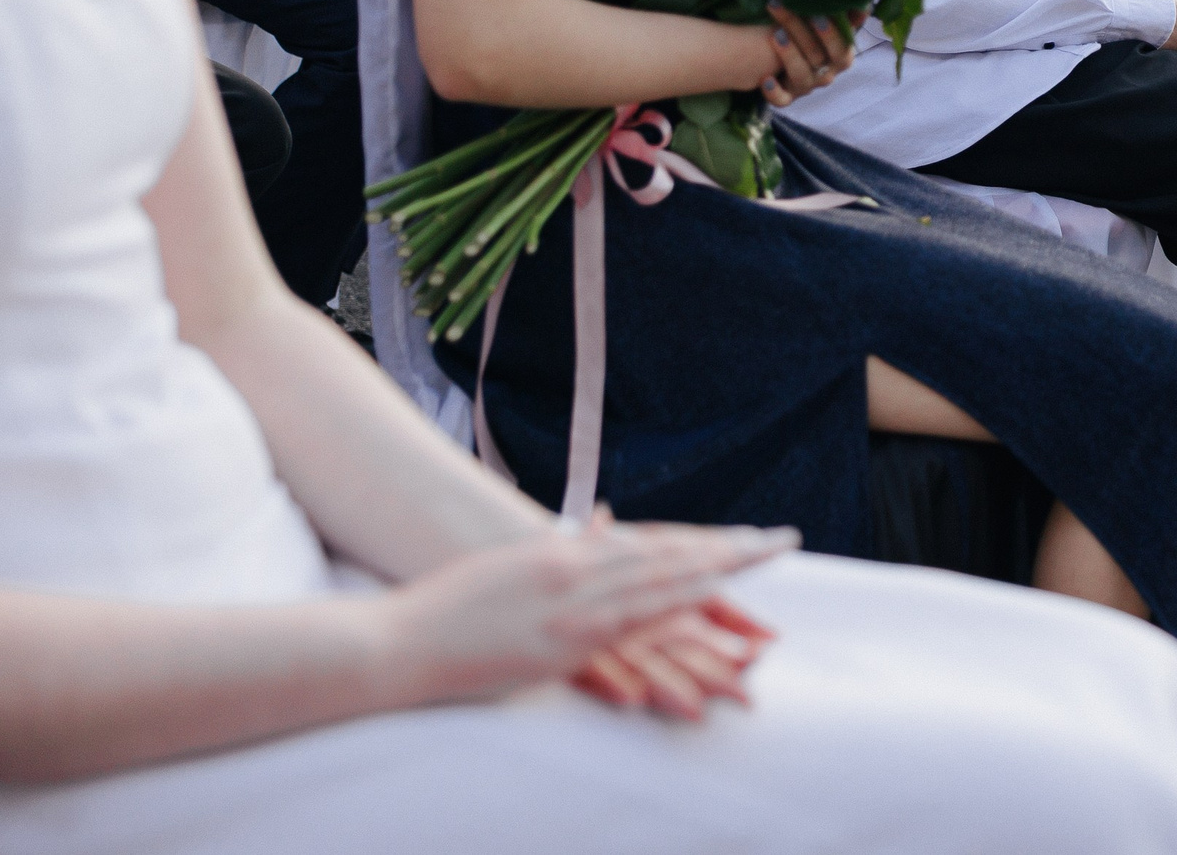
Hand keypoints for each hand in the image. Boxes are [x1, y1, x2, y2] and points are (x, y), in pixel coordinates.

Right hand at [379, 514, 795, 710]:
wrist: (395, 637)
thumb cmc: (450, 605)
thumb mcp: (516, 564)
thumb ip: (565, 550)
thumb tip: (602, 526)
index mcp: (569, 551)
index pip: (652, 542)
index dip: (702, 542)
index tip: (746, 540)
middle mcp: (576, 571)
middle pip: (668, 558)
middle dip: (727, 554)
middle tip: (781, 544)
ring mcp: (568, 609)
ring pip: (658, 589)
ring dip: (713, 584)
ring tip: (760, 577)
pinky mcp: (555, 649)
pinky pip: (625, 638)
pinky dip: (666, 633)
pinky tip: (701, 624)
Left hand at [762, 5, 859, 106]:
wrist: (788, 55)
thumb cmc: (811, 35)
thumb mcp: (830, 23)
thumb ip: (846, 15)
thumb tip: (864, 4)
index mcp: (841, 57)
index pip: (841, 49)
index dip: (831, 35)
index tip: (817, 15)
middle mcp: (826, 74)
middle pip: (818, 58)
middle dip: (802, 33)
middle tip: (786, 11)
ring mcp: (806, 87)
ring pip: (801, 77)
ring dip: (789, 56)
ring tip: (775, 35)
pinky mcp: (787, 97)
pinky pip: (782, 101)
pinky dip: (774, 92)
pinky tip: (765, 79)